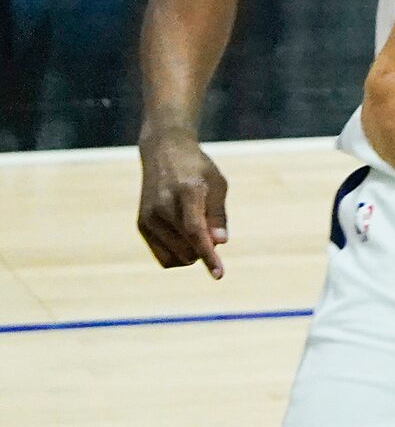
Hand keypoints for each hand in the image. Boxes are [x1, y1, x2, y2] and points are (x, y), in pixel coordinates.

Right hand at [136, 129, 229, 275]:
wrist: (163, 153)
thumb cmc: (197, 169)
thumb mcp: (218, 184)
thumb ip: (218, 215)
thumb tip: (220, 243)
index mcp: (186, 192)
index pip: (195, 232)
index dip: (208, 255)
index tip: (218, 274)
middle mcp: (162, 207)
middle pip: (186, 247)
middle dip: (205, 249)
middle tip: (213, 231)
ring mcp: (148, 217)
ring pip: (174, 257)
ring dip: (192, 255)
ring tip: (200, 232)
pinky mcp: (141, 225)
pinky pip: (162, 257)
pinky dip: (178, 256)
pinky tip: (186, 242)